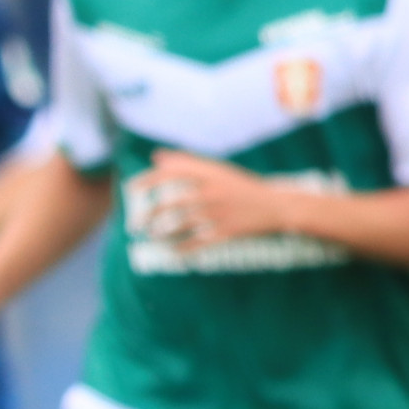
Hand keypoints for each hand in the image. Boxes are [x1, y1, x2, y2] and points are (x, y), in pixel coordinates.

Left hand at [127, 149, 297, 250]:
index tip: (130, 189)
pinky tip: (171, 252)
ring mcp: (220, 212)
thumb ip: (188, 163)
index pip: (171, 173)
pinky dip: (181, 248)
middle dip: (148, 215)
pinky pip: (197, 242)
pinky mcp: (227, 231)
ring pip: (181, 224)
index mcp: (210, 174)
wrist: (278, 206)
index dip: (147, 180)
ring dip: (161, 233)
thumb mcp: (218, 171)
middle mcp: (213, 191)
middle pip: (172, 202)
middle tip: (134, 225)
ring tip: (151, 236)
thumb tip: (157, 157)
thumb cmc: (242, 187)